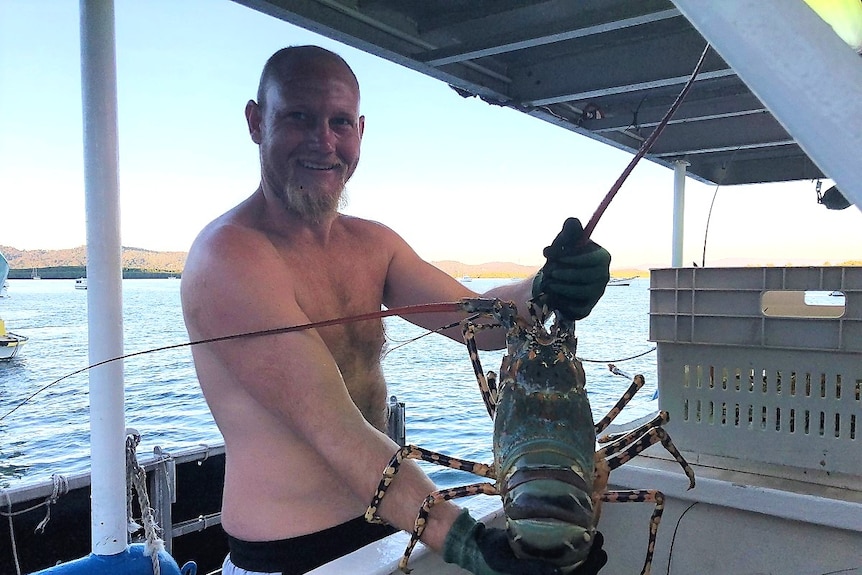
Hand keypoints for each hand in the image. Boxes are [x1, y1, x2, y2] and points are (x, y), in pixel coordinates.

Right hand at [443, 510, 607, 574]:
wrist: (476, 546)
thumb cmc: (490, 557)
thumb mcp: (506, 564)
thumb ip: (530, 570)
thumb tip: (557, 574)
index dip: (589, 569)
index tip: (599, 551)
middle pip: (578, 574)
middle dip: (593, 560)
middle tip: (600, 539)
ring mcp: (544, 567)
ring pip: (574, 566)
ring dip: (587, 555)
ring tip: (595, 536)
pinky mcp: (541, 557)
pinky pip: (563, 556)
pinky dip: (575, 548)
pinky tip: (580, 534)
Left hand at [532, 218, 609, 319]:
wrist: (553, 280)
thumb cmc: (561, 257)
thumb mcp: (563, 242)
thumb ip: (568, 231)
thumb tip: (572, 222)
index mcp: (602, 257)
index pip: (594, 259)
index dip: (573, 258)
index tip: (553, 256)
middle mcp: (603, 276)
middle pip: (587, 277)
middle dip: (564, 274)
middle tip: (548, 271)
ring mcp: (596, 294)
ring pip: (581, 293)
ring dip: (560, 287)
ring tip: (547, 282)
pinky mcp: (586, 309)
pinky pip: (576, 309)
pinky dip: (560, 301)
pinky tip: (551, 295)